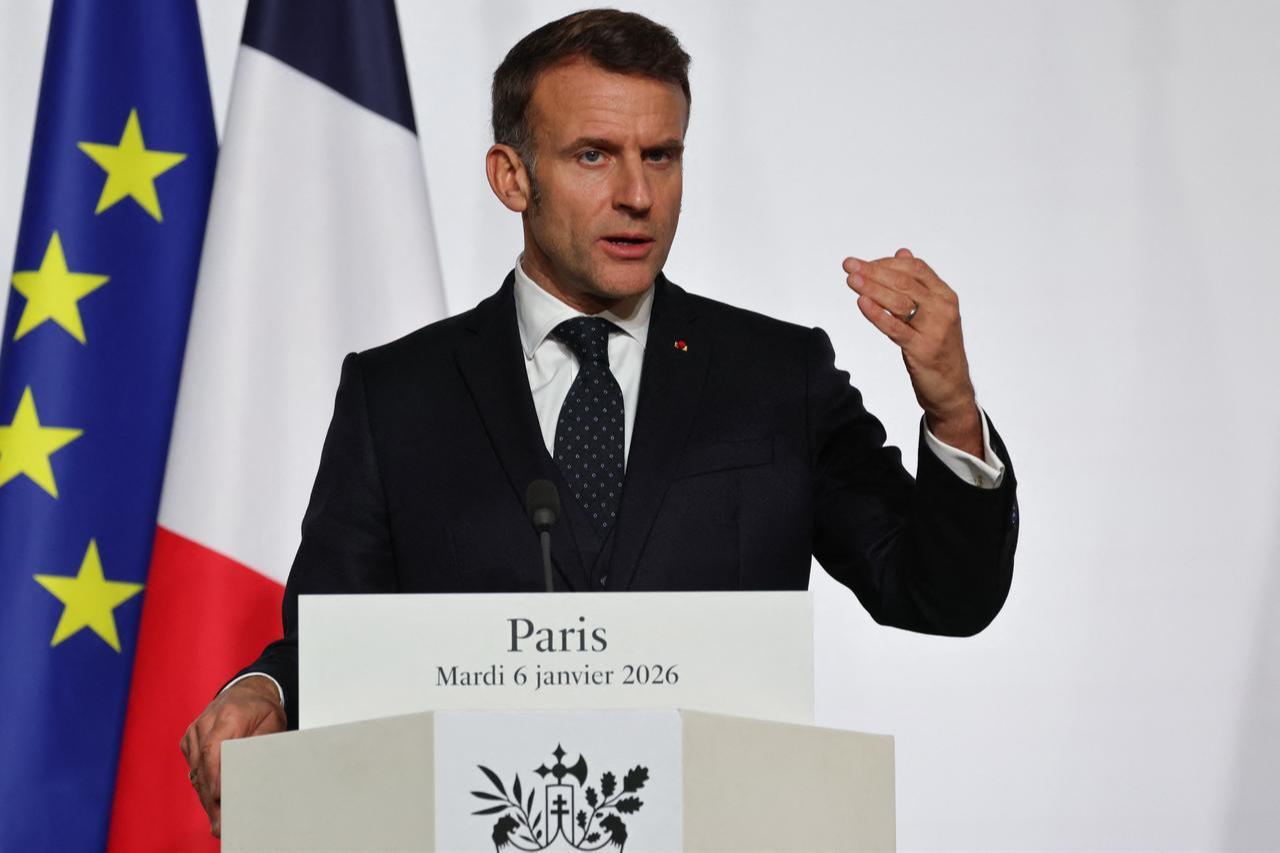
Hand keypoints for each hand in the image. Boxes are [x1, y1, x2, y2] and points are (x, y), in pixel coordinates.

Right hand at [180, 675, 285, 837]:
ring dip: (205, 796)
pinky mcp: (189, 740)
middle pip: (203, 766)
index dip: (213, 776)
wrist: (248, 691)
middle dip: (210, 797)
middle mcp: (206, 723)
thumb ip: (260, 746)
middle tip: (221, 822)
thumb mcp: (272, 724)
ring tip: (218, 820)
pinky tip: (212, 801)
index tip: (217, 798)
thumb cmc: (263, 709)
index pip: (214, 749)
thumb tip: (252, 773)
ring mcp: (194, 731)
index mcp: (229, 715)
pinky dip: (202, 784)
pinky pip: (194, 767)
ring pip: (196, 770)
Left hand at [843, 248, 981, 456]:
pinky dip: (877, 314)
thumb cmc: (937, 346)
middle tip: (849, 266)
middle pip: (904, 282)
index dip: (887, 262)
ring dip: (871, 288)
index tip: (863, 263)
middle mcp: (943, 308)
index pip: (915, 268)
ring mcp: (934, 328)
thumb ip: (918, 283)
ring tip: (851, 280)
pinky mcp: (922, 349)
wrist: (951, 387)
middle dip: (873, 272)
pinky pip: (895, 328)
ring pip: (898, 302)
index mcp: (945, 295)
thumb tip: (902, 252)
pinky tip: (861, 303)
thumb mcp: (932, 311)